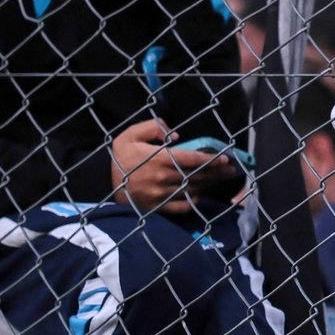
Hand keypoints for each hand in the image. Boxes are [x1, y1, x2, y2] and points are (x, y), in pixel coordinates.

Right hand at [110, 120, 236, 215]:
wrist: (104, 181)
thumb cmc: (122, 156)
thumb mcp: (130, 134)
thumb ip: (152, 127)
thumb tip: (174, 134)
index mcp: (158, 160)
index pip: (191, 160)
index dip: (210, 159)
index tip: (225, 158)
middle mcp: (162, 179)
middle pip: (196, 176)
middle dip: (216, 172)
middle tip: (231, 169)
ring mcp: (160, 195)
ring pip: (191, 190)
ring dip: (208, 184)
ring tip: (220, 179)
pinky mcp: (157, 207)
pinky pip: (181, 206)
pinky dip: (192, 201)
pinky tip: (199, 193)